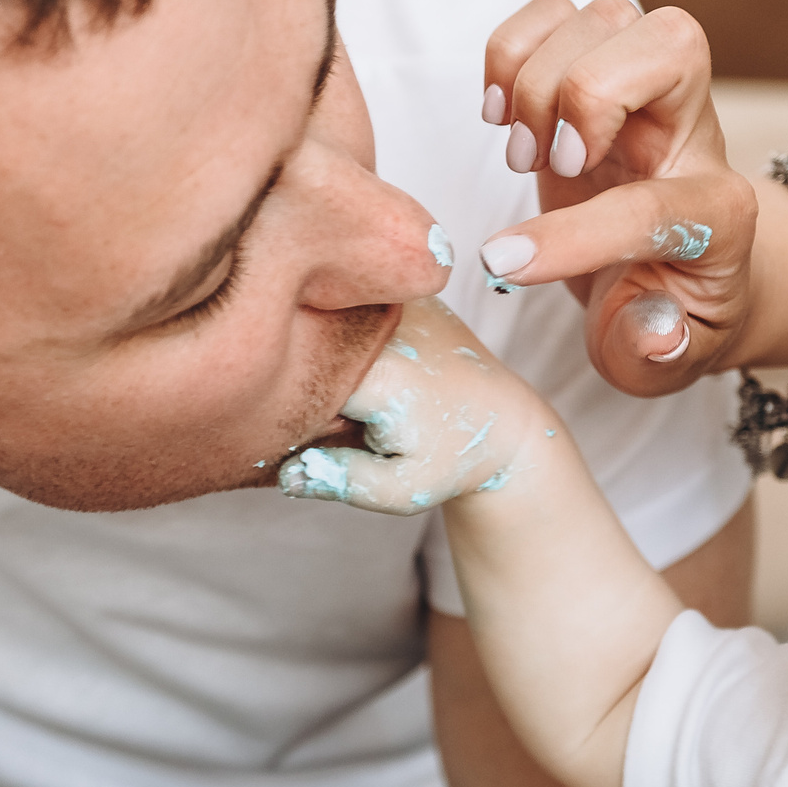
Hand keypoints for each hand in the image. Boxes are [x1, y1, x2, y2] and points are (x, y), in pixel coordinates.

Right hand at [277, 299, 562, 514]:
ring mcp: (397, 300)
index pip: (297, 380)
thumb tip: (283, 472)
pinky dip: (346, 339)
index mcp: (381, 371)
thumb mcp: (400, 491)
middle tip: (352, 418)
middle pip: (308, 345)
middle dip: (312, 382)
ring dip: (327, 356)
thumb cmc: (449, 460)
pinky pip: (349, 311)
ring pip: (324, 323)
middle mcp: (386, 321)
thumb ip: (340, 481)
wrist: (504, 423)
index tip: (333, 434)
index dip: (300, 411)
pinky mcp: (402, 295)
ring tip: (371, 395)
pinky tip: (380, 372)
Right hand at [478, 0, 758, 395]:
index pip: (658, 203)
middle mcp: (691, 134)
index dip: (576, 236)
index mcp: (720, 216)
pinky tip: (502, 115)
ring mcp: (643, 92)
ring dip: (539, 79)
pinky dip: (510, 50)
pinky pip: (555, 9)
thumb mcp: (663, 361)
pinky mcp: (592, 71)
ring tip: (524, 155)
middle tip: (549, 167)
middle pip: (674, 41)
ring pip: (605, 14)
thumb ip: (656, 351)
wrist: (678, 274)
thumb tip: (651, 328)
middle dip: (589, 94)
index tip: (505, 264)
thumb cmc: (665, 315)